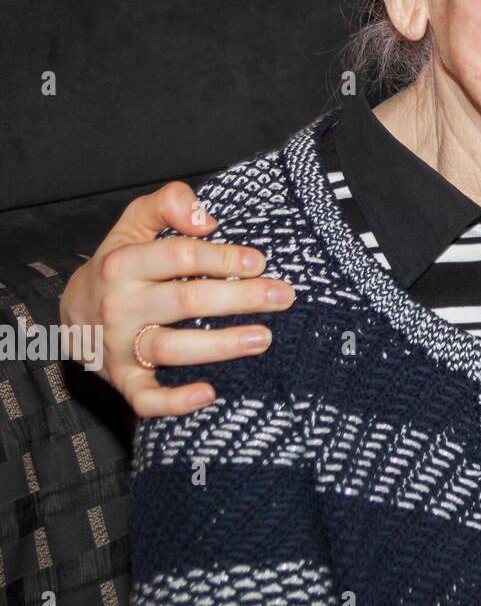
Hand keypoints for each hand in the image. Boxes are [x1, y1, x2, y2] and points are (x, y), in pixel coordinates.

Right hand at [58, 181, 294, 417]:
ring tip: (263, 338)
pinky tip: (209, 394)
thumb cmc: (120, 264)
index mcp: (123, 264)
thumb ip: (166, 204)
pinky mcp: (123, 381)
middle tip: (283, 296)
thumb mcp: (132, 224)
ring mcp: (120, 347)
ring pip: (171, 347)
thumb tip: (206, 218)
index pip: (179, 256)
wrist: (72, 313)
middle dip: (240, 297)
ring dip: (220, 345)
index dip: (222, 257)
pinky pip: (145, 398)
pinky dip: (174, 402)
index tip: (259, 261)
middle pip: (186, 300)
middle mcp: (120, 306)